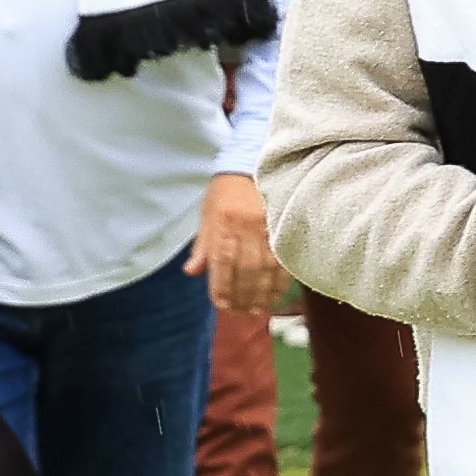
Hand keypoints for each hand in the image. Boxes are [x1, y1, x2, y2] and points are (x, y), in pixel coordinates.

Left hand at [190, 169, 280, 313]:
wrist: (251, 163)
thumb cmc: (226, 193)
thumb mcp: (207, 216)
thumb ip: (202, 246)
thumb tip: (191, 272)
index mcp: (224, 221)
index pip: (222, 261)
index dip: (222, 286)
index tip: (221, 304)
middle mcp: (246, 224)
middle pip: (246, 269)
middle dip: (243, 295)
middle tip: (241, 312)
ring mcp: (268, 225)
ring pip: (266, 267)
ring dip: (262, 293)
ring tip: (258, 310)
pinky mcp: (284, 226)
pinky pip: (283, 258)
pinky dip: (280, 280)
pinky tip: (275, 294)